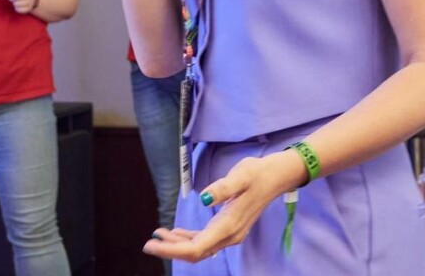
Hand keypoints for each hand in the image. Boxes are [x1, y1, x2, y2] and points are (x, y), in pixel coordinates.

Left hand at [143, 153, 293, 262]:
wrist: (276, 177)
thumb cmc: (256, 173)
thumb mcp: (240, 175)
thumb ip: (223, 188)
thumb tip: (203, 198)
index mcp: (229, 226)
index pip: (196, 248)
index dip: (172, 249)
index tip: (152, 244)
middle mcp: (229, 235)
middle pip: (196, 252)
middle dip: (170, 249)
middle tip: (148, 243)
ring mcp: (230, 234)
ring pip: (199, 248)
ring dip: (177, 244)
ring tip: (157, 235)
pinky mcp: (229, 228)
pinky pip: (205, 240)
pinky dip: (188, 238)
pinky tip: (176, 232)